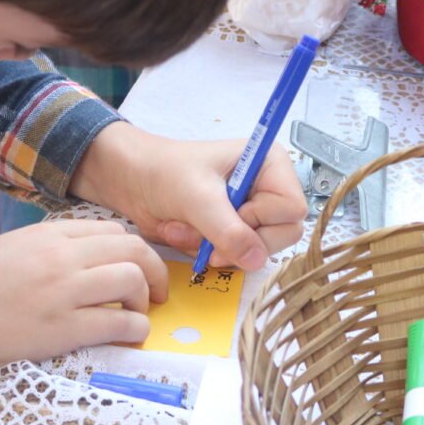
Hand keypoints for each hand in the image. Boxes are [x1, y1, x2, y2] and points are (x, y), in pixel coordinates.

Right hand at [0, 219, 166, 384]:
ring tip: (140, 314)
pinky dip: (135, 328)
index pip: (112, 229)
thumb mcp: (8, 250)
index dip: (132, 249)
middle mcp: (61, 255)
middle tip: (157, 291)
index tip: (136, 267)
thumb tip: (79, 263)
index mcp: (47, 233)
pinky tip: (130, 336)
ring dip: (146, 298)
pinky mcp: (61, 328)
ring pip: (132, 277)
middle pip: (132, 247)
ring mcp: (63, 290)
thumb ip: (45, 251)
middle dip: (154, 269)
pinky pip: (119, 322)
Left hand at [71, 122, 306, 270]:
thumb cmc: (163, 172)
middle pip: (282, 235)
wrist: (131, 180)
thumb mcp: (196, 197)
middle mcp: (267, 188)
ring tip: (185, 226)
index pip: (292, 209)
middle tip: (205, 230)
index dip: (261, 219)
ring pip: (256, 251)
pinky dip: (206, 252)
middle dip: (236, 239)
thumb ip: (228, 230)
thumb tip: (257, 260)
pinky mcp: (233, 231)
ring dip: (215, 247)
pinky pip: (235, 258)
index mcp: (270, 164)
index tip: (230, 213)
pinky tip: (184, 232)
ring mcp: (251, 212)